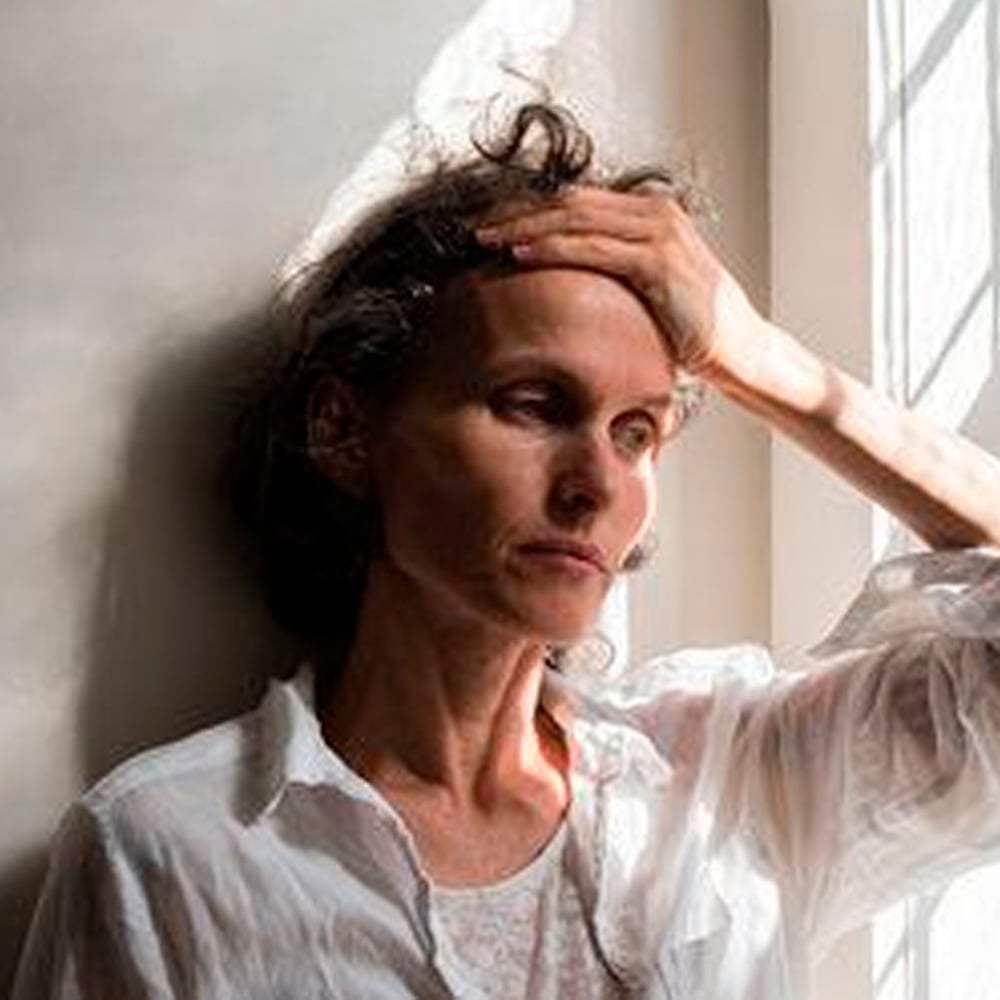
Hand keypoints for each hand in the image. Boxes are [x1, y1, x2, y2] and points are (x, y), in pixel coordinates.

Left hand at [476, 186, 762, 377]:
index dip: (529, 209)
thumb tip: (570, 287)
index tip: (489, 223)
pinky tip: (520, 255)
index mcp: (647, 215)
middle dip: (516, 212)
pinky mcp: (658, 260)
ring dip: (523, 226)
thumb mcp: (647, 291)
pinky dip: (552, 248)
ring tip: (483, 238)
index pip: (576, 202)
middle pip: (568, 202)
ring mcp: (657, 232)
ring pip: (575, 218)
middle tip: (472, 227)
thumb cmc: (691, 328)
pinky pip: (593, 248)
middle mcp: (652, 213)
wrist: (739, 350)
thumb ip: (614, 273)